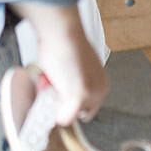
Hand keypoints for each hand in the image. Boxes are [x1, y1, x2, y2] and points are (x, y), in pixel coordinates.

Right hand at [10, 1, 108, 124]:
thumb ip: (73, 81)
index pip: (87, 106)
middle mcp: (100, 90)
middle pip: (77, 113)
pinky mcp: (79, 97)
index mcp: (101, 83)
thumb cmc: (65, 43)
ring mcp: (91, 95)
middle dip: (61, 102)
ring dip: (53, 102)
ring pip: (67, 115)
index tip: (58, 95)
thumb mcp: (75, 67)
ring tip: (49, 79)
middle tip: (51, 84)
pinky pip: (63, 119)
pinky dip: (53, 113)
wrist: (64, 32)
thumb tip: (60, 92)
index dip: (69, 102)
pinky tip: (48, 92)